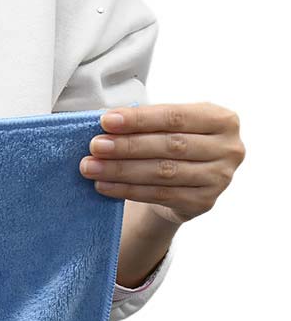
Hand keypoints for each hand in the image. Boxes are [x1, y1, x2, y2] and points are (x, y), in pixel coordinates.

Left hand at [79, 102, 245, 225]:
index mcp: (223, 119)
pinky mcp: (203, 203)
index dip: (139, 119)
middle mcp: (229, 149)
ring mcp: (219, 178)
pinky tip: (103, 185)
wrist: (188, 184)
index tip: (106, 120)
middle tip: (95, 146)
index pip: (175, 117)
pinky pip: (159, 195)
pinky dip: (127, 190)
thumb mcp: (170, 127)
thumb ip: (148, 123)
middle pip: (169, 145)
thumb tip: (107, 122)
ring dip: (122, 169)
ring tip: (91, 166)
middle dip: (127, 146)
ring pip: (163, 172)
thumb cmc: (175, 145)